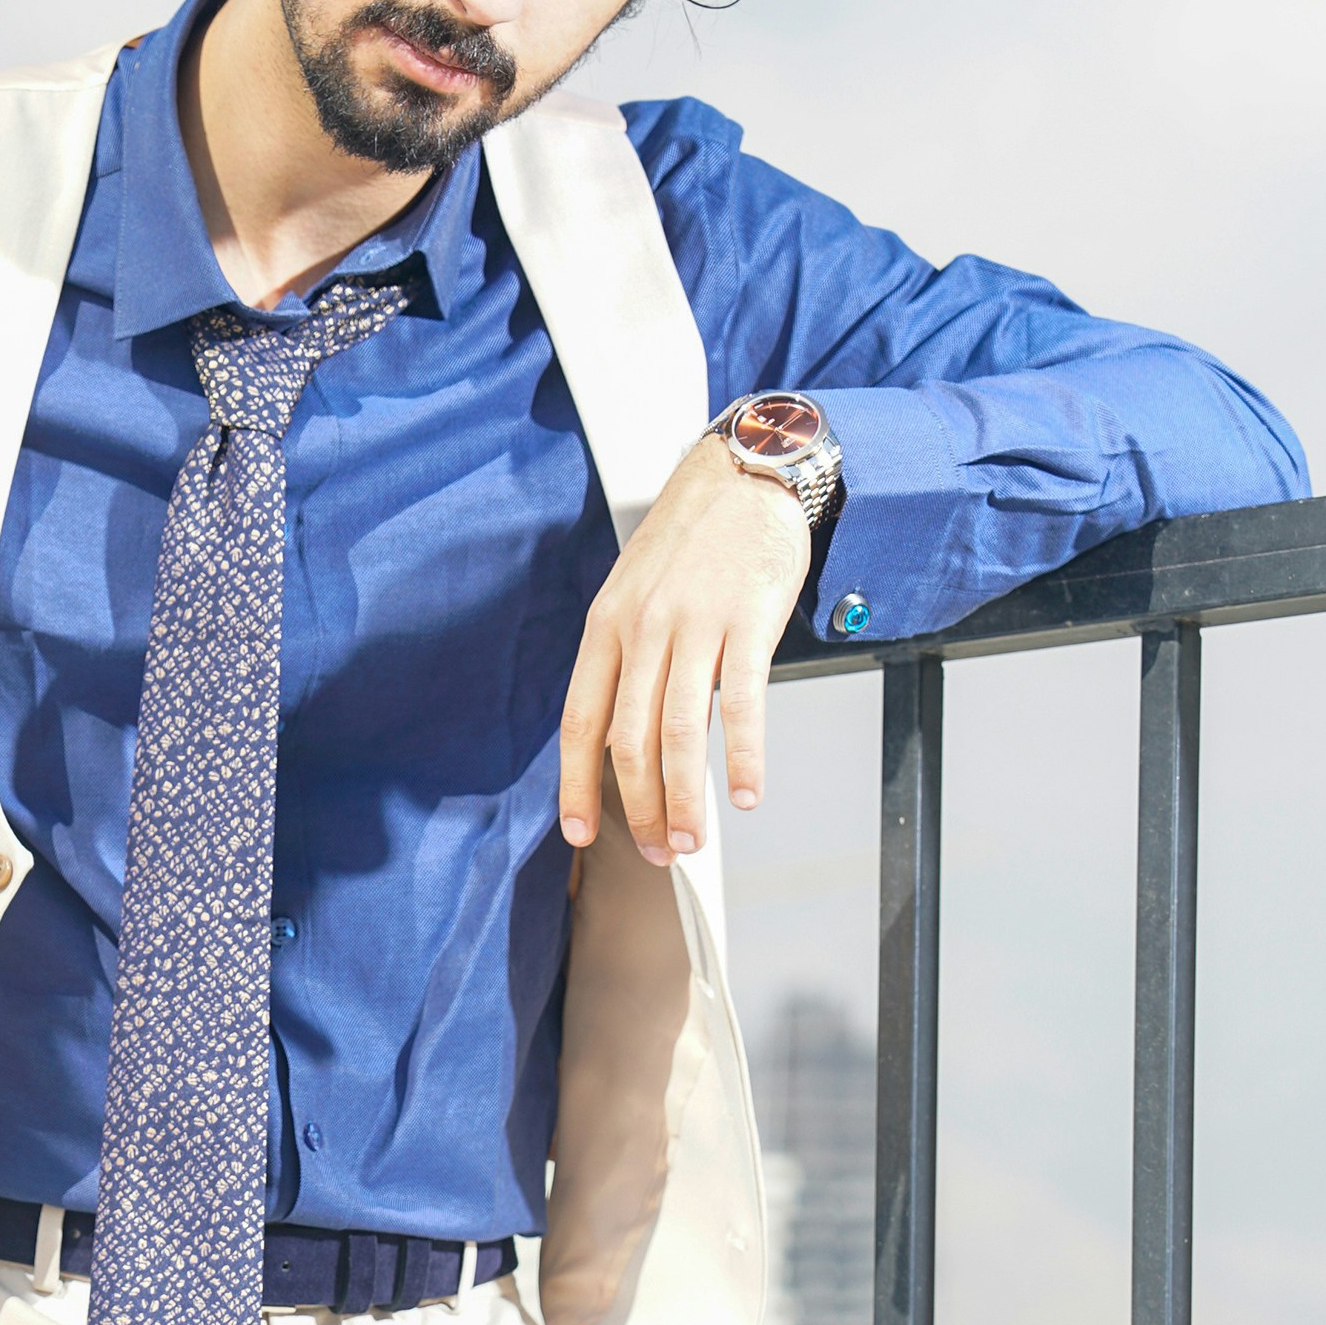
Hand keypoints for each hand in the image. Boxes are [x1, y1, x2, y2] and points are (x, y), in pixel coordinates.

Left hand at [557, 431, 813, 868]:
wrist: (748, 473)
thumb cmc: (695, 539)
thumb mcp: (639, 592)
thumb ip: (630, 660)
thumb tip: (631, 737)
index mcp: (607, 626)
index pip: (582, 723)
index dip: (577, 786)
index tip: (581, 834)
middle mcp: (643, 629)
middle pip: (630, 743)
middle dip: (640, 809)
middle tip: (656, 852)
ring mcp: (694, 625)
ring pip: (680, 735)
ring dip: (686, 800)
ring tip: (693, 840)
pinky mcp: (747, 622)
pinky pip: (741, 705)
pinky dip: (745, 758)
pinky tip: (748, 794)